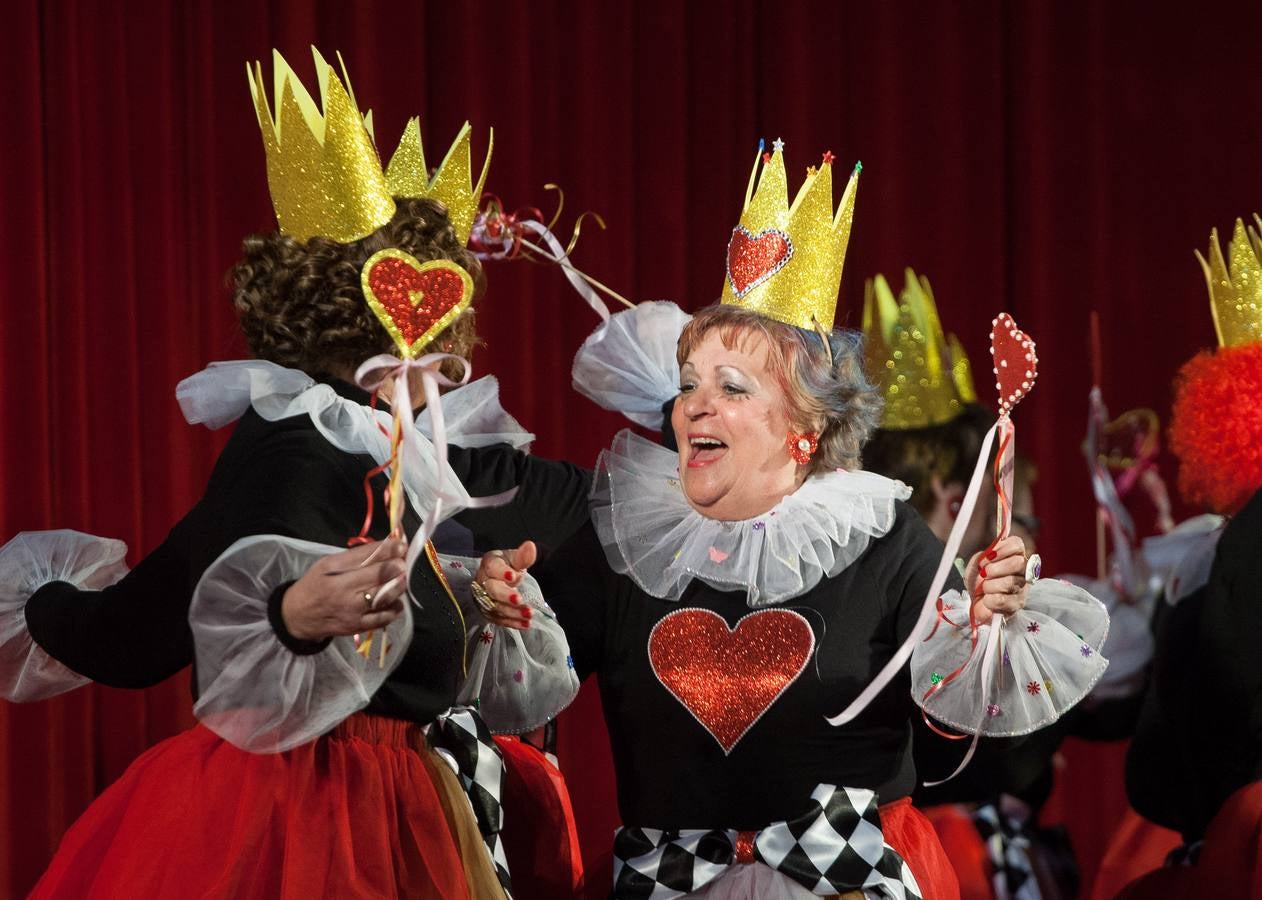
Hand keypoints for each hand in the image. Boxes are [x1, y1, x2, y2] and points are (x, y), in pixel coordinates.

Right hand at [281, 539, 408, 640]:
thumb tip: (386, 546)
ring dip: (399, 586)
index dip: (388, 549)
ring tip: (403, 579)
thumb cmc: (314, 585)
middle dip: (398, 566)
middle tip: (406, 561)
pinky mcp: (357, 627)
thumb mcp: (327, 564)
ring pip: (385, 597)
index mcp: (333, 570)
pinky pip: (384, 617)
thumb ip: (355, 556)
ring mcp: (352, 611)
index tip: (402, 545)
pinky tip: (396, 601)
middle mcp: (343, 591)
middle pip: (379, 576)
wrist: (296, 617)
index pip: (366, 556)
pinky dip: (395, 608)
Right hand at [472, 540, 537, 630]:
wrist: (503, 579)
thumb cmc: (508, 567)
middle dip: (506, 596)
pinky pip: (500, 619)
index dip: (501, 572)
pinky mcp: (490, 612)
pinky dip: (513, 623)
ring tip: (529, 614)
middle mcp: (483, 582)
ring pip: (496, 607)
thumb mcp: (515, 559)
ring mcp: (485, 599)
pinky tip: (526, 624)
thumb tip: (530, 546)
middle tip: (519, 599)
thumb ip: (523, 556)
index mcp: (490, 564)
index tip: (513, 576)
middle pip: (492, 590)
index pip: (492, 567)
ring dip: (513, 612)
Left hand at [963, 535, 1028, 623]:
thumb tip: (990, 552)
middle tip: (984, 573)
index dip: (1001, 550)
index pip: (1017, 544)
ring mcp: (1022, 588)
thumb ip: (982, 555)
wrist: (976, 603)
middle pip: (1018, 562)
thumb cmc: (978, 580)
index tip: (986, 558)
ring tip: (984, 588)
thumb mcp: (976, 564)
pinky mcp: (1017, 605)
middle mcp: (1023, 570)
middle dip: (996, 568)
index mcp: (1014, 556)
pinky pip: (1003, 599)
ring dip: (990, 585)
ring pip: (1011, 582)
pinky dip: (989, 600)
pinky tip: (986, 599)